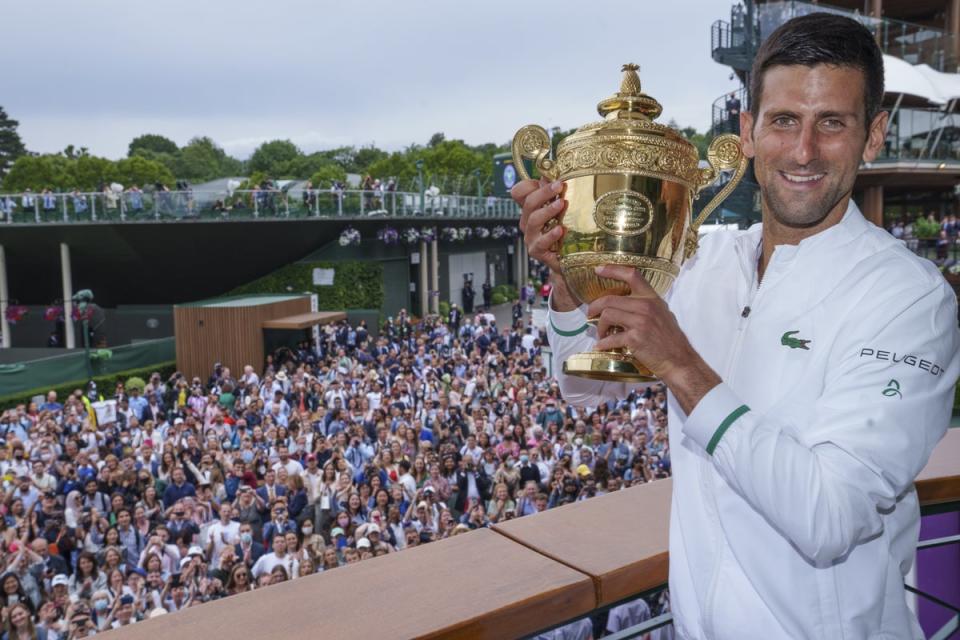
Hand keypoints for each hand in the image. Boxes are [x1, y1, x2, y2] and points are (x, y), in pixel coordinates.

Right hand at [511, 178, 566, 273]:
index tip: (547, 179)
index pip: (518, 192)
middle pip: (528, 203)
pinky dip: (551, 235)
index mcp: (531, 209)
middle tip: (560, 186)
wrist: (570, 259)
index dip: (528, 184)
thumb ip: (555, 195)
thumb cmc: (566, 233)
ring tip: (562, 204)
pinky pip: (541, 242)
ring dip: (548, 210)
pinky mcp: (536, 251)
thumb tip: (554, 176)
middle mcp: (528, 221)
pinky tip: (561, 229)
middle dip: (544, 192)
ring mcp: (530, 237)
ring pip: (533, 220)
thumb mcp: (562, 211)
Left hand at [587, 264, 720, 412]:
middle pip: (610, 299)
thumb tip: (625, 304)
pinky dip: (603, 343)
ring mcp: (640, 322)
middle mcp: (646, 306)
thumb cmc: (670, 339)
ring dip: (599, 326)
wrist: (679, 360)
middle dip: (594, 307)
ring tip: (601, 334)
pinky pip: (611, 337)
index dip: (613, 270)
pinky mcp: (635, 338)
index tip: (598, 269)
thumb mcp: (662, 314)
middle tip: (590, 314)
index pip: (632, 275)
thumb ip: (646, 306)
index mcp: (652, 298)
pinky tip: (602, 346)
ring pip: (607, 315)